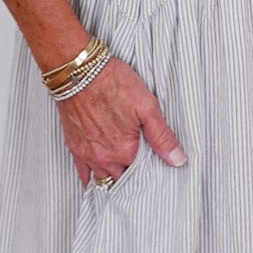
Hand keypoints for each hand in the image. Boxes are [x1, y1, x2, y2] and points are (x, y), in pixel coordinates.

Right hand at [57, 55, 186, 185]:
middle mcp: (104, 158)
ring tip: (121, 177)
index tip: (156, 167)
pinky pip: (81, 172)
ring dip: (112, 178)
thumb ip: (162, 136)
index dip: (150, 171)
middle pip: (122, 179)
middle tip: (140, 172)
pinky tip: (93, 180)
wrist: (78, 72)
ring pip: (102, 178)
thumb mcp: (146, 106)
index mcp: (125, 151)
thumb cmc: (112, 83)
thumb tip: (178, 160)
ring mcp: (87, 153)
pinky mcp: (74, 145)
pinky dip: (89, 178)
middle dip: (131, 177)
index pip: (142, 175)